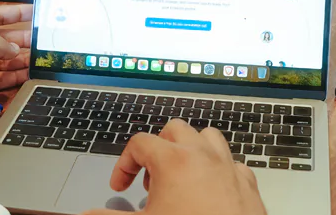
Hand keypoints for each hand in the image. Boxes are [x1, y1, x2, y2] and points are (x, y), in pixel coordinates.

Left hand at [0, 4, 32, 133]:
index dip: (15, 12)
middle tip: (43, 39)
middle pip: (3, 38)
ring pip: (5, 59)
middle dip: (23, 38)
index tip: (34, 10)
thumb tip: (13, 49)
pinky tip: (29, 74)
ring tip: (41, 57)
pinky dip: (15, 76)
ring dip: (22, 58)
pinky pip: (1, 77)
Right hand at [83, 120, 266, 214]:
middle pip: (174, 130)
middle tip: (151, 179)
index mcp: (174, 161)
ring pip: (208, 137)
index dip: (124, 164)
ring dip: (191, 150)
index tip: (120, 186)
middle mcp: (203, 156)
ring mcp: (228, 167)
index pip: (139, 143)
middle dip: (158, 149)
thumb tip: (87, 214)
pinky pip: (232, 163)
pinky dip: (218, 170)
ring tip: (180, 177)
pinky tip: (210, 191)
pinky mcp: (248, 183)